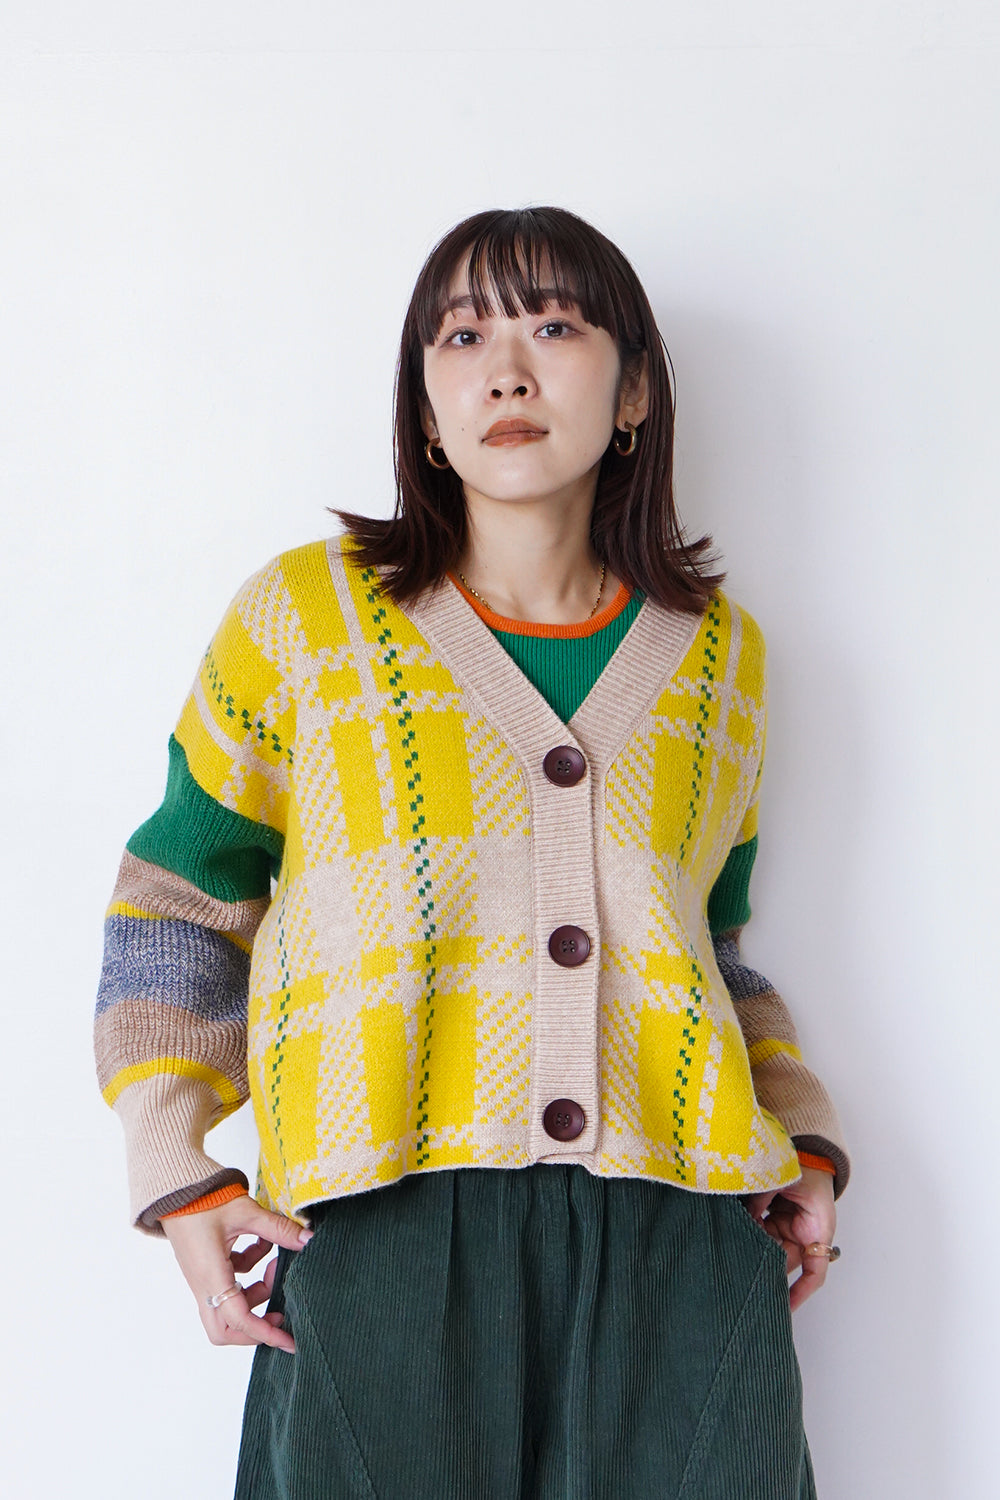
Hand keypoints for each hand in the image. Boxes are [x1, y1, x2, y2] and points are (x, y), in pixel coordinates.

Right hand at [161, 1194, 312, 1352]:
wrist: (174, 1186)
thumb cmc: (202, 1199)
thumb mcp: (246, 1212)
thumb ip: (278, 1229)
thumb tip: (309, 1239)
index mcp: (211, 1276)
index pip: (238, 1320)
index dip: (265, 1333)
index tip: (288, 1340)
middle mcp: (203, 1284)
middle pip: (224, 1329)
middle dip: (255, 1327)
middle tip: (280, 1312)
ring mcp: (202, 1277)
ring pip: (228, 1307)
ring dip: (256, 1294)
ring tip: (276, 1266)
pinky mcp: (205, 1267)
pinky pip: (228, 1284)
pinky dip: (248, 1272)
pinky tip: (262, 1246)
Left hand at [744, 1166, 836, 1310]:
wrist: (806, 1149)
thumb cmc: (806, 1166)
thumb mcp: (786, 1182)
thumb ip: (764, 1200)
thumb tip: (743, 1217)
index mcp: (817, 1230)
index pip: (814, 1273)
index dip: (800, 1292)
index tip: (785, 1307)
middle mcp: (802, 1234)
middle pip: (782, 1261)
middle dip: (764, 1267)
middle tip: (743, 1279)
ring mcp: (787, 1227)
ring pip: (767, 1247)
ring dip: (752, 1247)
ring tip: (734, 1251)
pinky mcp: (775, 1219)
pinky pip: (761, 1232)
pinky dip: (749, 1232)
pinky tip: (734, 1232)